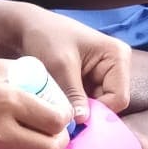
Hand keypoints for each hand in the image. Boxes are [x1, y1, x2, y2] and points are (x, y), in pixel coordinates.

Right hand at [0, 60, 71, 148]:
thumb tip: (50, 92)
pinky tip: (9, 138)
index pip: (56, 120)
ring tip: (32, 133)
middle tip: (51, 128)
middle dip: (58, 139)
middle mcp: (3, 132)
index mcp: (7, 101)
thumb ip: (25, 78)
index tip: (56, 110)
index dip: (62, 116)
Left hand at [15, 5, 130, 120]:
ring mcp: (104, 73)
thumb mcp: (60, 66)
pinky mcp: (91, 80)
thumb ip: (73, 94)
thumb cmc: (46, 37)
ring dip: (80, 109)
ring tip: (59, 107)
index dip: (99, 112)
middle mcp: (116, 66)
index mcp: (117, 56)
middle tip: (65, 116)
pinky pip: (88, 101)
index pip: (119, 98)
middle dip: (89, 111)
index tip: (73, 118)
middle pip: (111, 103)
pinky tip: (60, 104)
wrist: (28, 26)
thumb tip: (82, 122)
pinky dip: (75, 105)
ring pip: (98, 105)